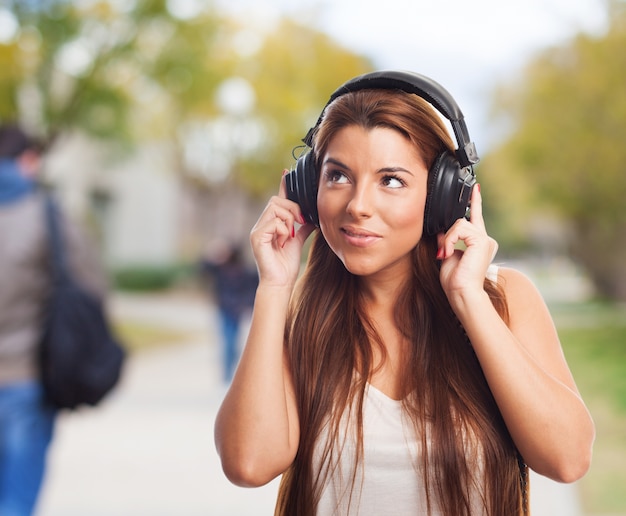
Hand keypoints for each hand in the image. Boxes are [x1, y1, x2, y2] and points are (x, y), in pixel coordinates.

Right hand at [250, 171, 314, 287]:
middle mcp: (261, 224)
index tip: (287, 172)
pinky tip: (283, 241)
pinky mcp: (256, 236)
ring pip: (275, 208)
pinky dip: (284, 229)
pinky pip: (274, 221)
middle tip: (300, 224)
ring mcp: (257, 229)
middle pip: (277, 200)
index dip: (283, 186)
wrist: (280, 283)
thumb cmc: (286, 265)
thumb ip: (303, 226)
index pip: (277, 200)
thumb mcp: (298, 241)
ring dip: (289, 220)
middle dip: (292, 209)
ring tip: (290, 235)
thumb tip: (312, 216)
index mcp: (271, 224)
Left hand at [436, 185, 497, 304]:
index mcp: (478, 244)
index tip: (475, 188)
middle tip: (444, 253)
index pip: (476, 218)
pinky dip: (450, 240)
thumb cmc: (455, 282)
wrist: (462, 293)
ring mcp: (485, 239)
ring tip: (446, 255)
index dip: (475, 202)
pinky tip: (449, 253)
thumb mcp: (447, 257)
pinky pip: (459, 228)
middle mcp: (485, 240)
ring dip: (448, 240)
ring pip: (459, 224)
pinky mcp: (481, 240)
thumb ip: (446, 241)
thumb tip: (441, 231)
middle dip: (449, 235)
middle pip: (462, 221)